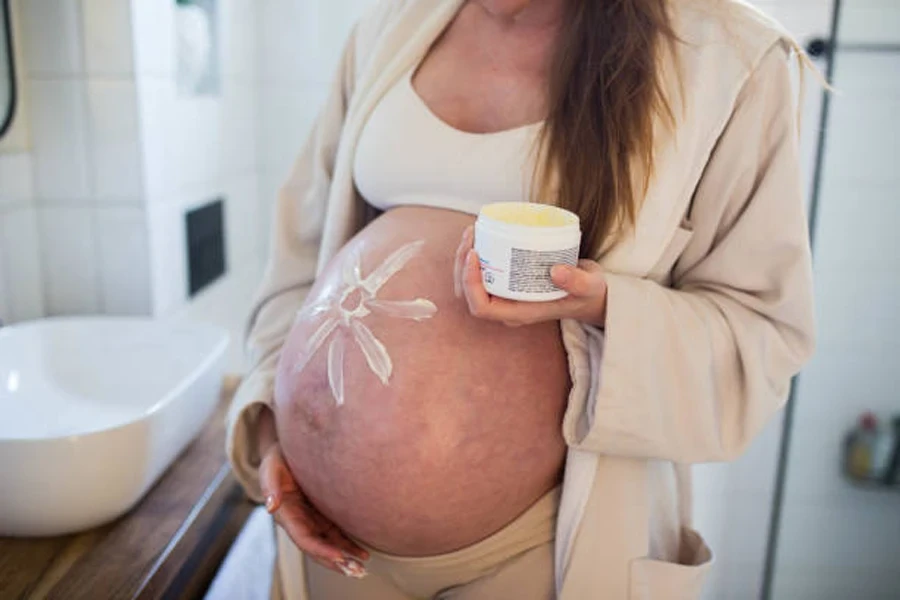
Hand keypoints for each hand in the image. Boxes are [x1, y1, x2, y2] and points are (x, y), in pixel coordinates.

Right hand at [258, 411, 368, 577]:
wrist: (290, 447)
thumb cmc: (279, 456)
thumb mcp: (271, 465)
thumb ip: (269, 484)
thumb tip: (270, 506)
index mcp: (287, 513)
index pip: (304, 539)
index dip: (321, 550)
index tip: (339, 557)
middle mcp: (300, 520)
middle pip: (318, 547)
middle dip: (335, 561)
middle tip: (355, 571)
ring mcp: (313, 518)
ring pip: (329, 543)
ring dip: (344, 557)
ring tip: (362, 567)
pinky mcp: (324, 513)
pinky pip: (336, 533)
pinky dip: (348, 544)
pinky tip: (363, 553)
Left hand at [454, 225, 607, 326]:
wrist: (593, 296)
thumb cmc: (589, 294)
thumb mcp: (589, 287)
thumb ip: (577, 281)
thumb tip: (556, 271)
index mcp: (520, 313)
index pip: (482, 308)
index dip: (471, 284)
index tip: (475, 255)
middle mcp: (508, 308)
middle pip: (469, 295)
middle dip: (462, 266)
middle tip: (471, 235)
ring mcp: (506, 297)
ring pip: (471, 284)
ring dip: (464, 259)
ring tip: (473, 231)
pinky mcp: (509, 284)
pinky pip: (482, 274)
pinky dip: (475, 256)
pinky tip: (481, 235)